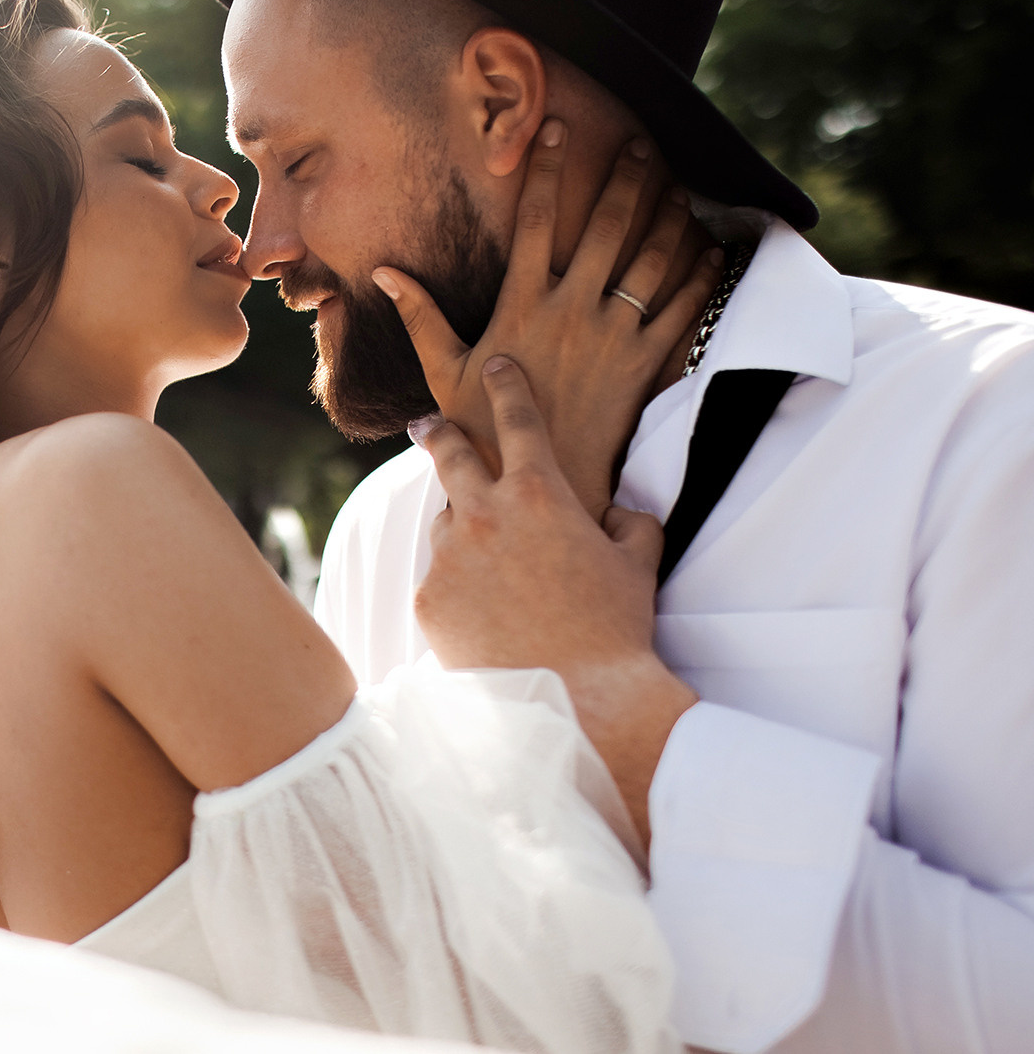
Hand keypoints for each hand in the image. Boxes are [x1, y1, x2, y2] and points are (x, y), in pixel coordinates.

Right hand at [375, 120, 721, 516]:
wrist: (536, 482)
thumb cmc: (481, 429)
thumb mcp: (442, 370)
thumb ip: (420, 315)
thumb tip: (386, 273)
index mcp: (522, 304)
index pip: (535, 221)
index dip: (545, 171)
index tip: (555, 129)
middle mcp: (571, 311)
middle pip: (605, 228)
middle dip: (624, 180)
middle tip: (638, 144)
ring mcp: (612, 336)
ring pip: (650, 261)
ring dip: (666, 218)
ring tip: (675, 185)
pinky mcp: (643, 365)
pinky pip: (682, 312)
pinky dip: (700, 279)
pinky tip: (711, 252)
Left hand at [413, 356, 696, 844]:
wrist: (579, 700)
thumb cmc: (616, 630)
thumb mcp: (638, 564)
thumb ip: (629, 521)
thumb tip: (615, 510)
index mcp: (539, 493)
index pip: (517, 419)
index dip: (506, 386)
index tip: (496, 366)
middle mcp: (483, 513)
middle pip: (447, 453)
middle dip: (437, 430)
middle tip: (427, 424)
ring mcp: (448, 555)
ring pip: (447, 524)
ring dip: (463, 530)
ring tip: (492, 567)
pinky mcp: (426, 598)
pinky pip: (438, 578)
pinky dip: (457, 586)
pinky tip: (483, 615)